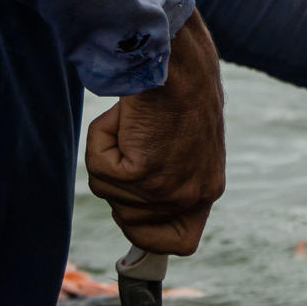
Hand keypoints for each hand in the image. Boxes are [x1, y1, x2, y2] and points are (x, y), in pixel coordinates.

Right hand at [85, 11, 225, 254]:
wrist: (175, 62)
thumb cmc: (175, 92)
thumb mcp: (181, 146)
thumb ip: (165, 178)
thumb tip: (132, 209)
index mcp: (208, 189)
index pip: (181, 243)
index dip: (148, 235)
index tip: (130, 216)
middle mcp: (194, 196)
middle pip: (129, 218)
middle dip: (117, 182)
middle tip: (132, 143)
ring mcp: (169, 189)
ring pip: (107, 191)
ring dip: (107, 154)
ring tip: (134, 124)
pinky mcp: (144, 173)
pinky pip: (99, 169)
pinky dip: (99, 140)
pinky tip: (126, 118)